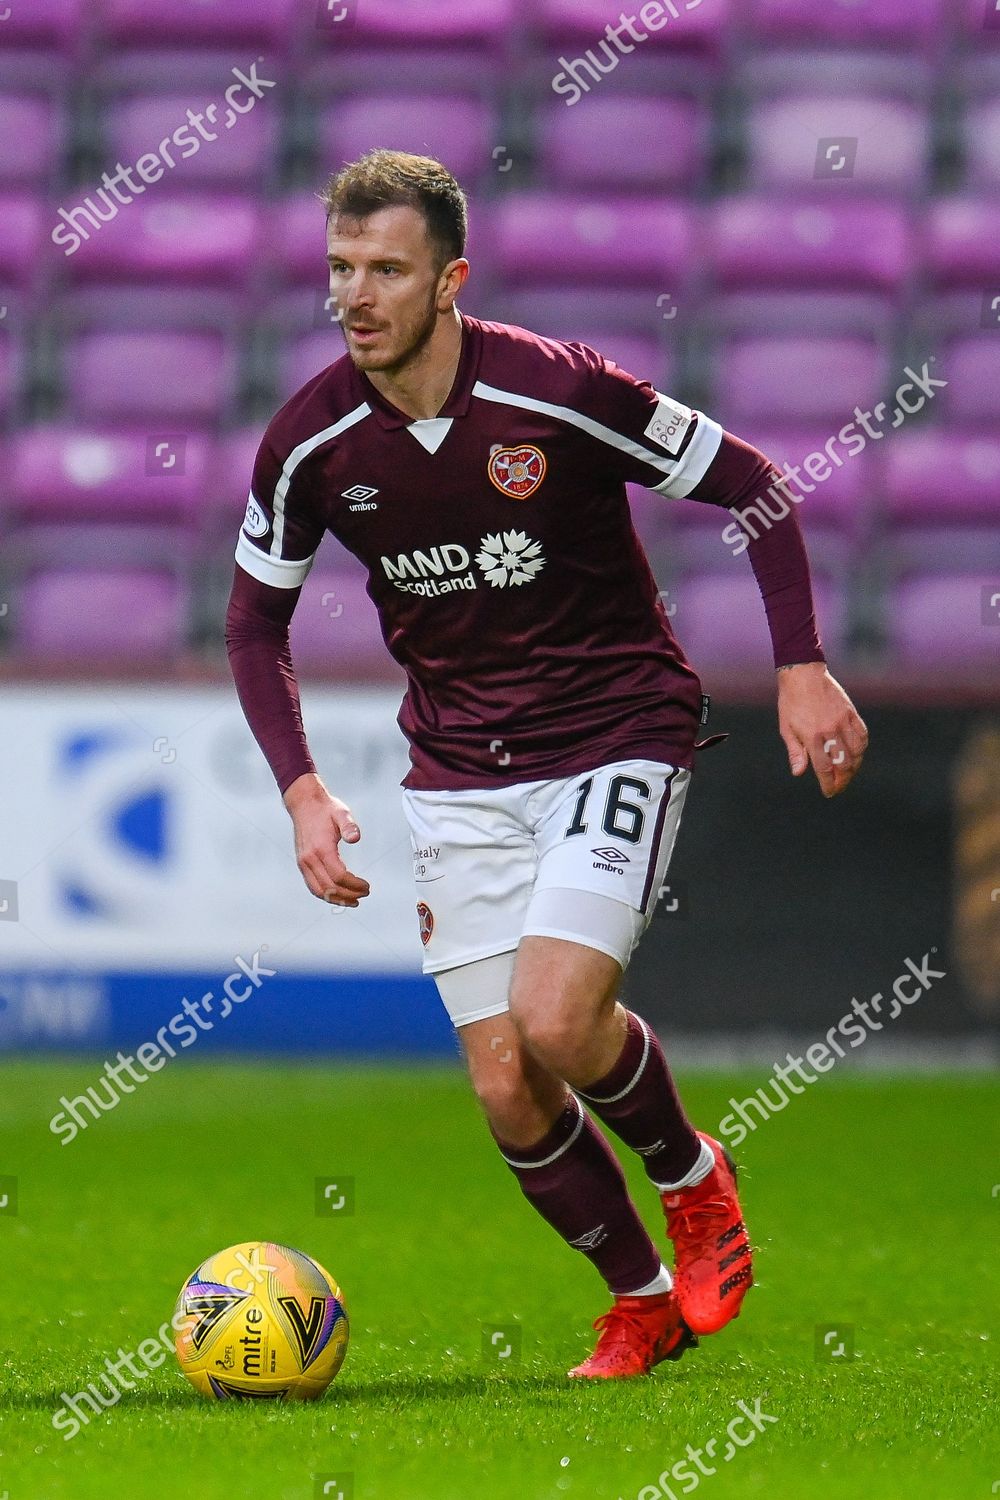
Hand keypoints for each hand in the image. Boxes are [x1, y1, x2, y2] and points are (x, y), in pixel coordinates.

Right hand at [282, 773, 370, 905]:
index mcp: (321, 848)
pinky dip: (325, 894)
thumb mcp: (341, 813)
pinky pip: (312, 886)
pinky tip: (337, 895)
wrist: (304, 803)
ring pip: (319, 891)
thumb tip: (355, 838)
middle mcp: (309, 859)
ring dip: (336, 899)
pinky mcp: (302, 863)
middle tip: (364, 894)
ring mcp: (303, 862)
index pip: (339, 876)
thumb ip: (349, 826)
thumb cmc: (325, 809)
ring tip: (352, 901)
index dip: (354, 885)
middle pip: (330, 887)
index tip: (366, 886)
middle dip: (349, 895)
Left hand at [777, 662, 867, 797]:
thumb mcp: (786, 728)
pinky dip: (861, 747)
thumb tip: (799, 773)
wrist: (803, 674)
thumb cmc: (791, 702)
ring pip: (856, 752)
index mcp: (812, 737)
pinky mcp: (851, 712)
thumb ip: (795, 752)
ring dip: (854, 766)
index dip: (828, 784)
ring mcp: (843, 721)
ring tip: (847, 772)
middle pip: (844, 764)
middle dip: (842, 780)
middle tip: (838, 786)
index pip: (824, 769)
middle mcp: (830, 731)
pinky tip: (856, 753)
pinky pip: (862, 735)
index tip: (829, 792)